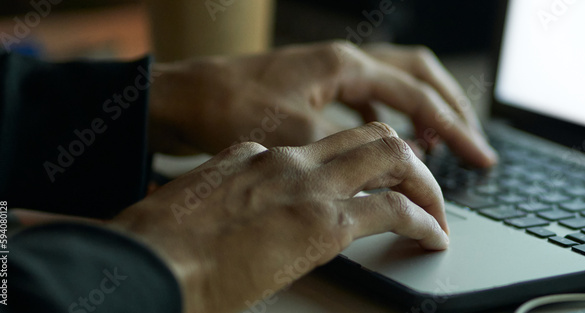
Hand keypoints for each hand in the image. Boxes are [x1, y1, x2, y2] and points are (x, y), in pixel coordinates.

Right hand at [109, 122, 449, 312]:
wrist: (148, 264)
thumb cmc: (156, 249)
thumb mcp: (189, 211)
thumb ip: (222, 204)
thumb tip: (235, 225)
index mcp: (249, 156)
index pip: (316, 149)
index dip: (350, 168)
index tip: (361, 189)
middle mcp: (284, 159)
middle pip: (367, 137)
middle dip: (404, 160)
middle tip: (419, 187)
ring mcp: (307, 186)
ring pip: (393, 157)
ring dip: (424, 184)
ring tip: (436, 212)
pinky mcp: (324, 222)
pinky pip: (394, 210)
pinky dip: (423, 221)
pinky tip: (432, 236)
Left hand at [148, 41, 496, 167]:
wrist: (180, 97)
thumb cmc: (227, 109)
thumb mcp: (292, 136)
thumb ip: (348, 152)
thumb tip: (395, 170)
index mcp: (344, 66)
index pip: (418, 97)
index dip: (455, 129)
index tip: (479, 156)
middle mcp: (343, 60)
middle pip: (420, 73)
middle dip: (453, 107)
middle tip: (475, 143)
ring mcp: (329, 69)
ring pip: (398, 80)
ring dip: (427, 108)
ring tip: (445, 140)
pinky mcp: (315, 84)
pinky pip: (373, 93)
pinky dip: (395, 115)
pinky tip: (394, 138)